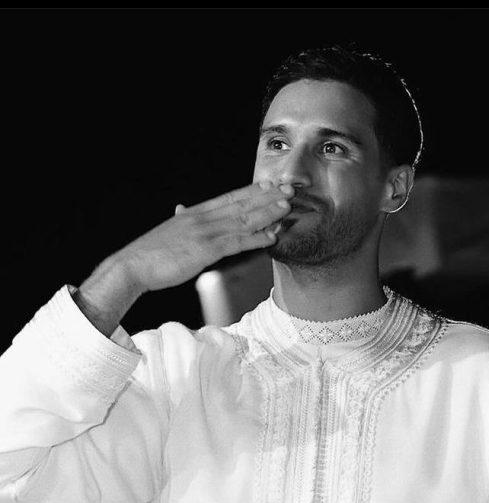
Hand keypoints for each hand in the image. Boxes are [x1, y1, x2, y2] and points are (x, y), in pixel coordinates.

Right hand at [75, 181, 293, 336]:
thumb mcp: (168, 231)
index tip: (269, 184)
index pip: (228, 198)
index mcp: (193, 213)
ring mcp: (204, 233)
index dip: (251, 191)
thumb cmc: (150, 254)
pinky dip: (256, 238)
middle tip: (289, 189)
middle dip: (266, 196)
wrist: (133, 266)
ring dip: (267, 214)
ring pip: (242, 220)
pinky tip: (272, 237)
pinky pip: (236, 243)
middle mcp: (201, 218)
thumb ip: (179, 219)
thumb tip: (180, 208)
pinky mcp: (205, 251)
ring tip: (287, 207)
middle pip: (240, 204)